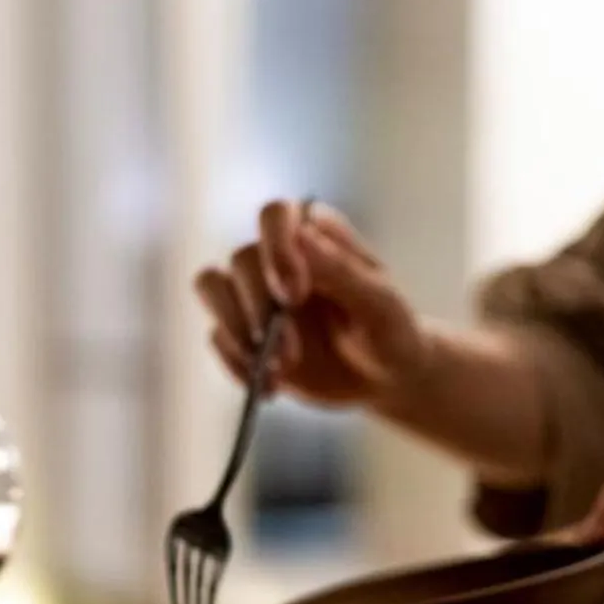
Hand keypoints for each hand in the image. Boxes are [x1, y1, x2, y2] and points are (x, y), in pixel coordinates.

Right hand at [193, 202, 430, 407]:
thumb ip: (343, 270)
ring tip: (276, 371)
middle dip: (261, 310)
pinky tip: (271, 387)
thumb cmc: (391, 331)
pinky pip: (217, 336)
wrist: (383, 378)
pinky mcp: (243, 330)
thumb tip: (303, 232)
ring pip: (212, 286)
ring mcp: (255, 292)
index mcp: (314, 234)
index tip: (294, 293)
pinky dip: (237, 364)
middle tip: (292, 354)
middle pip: (241, 259)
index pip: (275, 215)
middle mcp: (277, 255)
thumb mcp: (380, 305)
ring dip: (238, 331)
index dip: (275, 249)